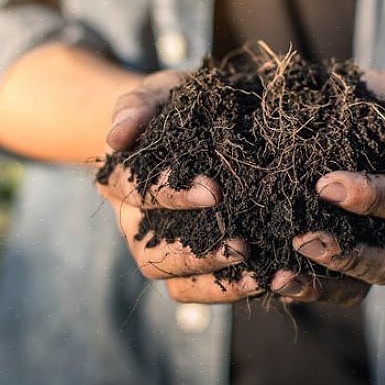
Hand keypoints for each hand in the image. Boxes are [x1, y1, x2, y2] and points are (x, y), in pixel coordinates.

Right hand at [97, 71, 262, 302]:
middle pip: (150, 252)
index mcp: (120, 180)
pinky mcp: (188, 267)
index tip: (214, 190)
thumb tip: (116, 137)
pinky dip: (229, 290)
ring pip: (173, 281)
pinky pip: (198, 290)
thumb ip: (139, 106)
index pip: (134, 192)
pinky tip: (267, 279)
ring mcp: (160, 249)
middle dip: (194, 251)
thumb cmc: (176, 106)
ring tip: (257, 271)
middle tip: (240, 242)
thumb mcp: (160, 93)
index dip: (170, 195)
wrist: (195, 125)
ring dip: (214, 278)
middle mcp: (134, 223)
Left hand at [271, 70, 384, 305]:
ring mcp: (375, 252)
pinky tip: (269, 281)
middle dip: (346, 255)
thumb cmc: (379, 103)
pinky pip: (331, 290)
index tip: (324, 184)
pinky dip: (303, 289)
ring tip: (280, 276)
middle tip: (302, 239)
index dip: (369, 199)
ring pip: (359, 288)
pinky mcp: (345, 264)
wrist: (361, 114)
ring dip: (320, 286)